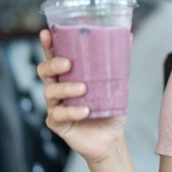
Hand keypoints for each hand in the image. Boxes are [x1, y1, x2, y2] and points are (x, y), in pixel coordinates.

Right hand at [36, 29, 125, 163]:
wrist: (111, 138)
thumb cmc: (109, 108)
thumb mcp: (116, 82)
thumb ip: (118, 60)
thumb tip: (127, 35)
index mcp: (68, 74)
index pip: (54, 55)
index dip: (47, 45)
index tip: (46, 34)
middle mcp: (58, 87)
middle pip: (44, 71)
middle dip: (52, 64)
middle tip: (67, 64)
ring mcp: (55, 105)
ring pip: (50, 91)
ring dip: (66, 88)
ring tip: (83, 89)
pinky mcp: (57, 122)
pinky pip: (58, 114)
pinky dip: (72, 111)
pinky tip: (85, 110)